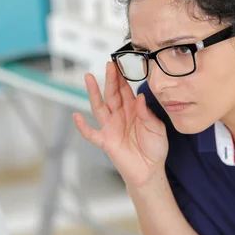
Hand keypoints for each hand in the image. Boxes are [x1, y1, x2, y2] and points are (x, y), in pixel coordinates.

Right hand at [73, 62, 168, 187]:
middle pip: (112, 94)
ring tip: (89, 78)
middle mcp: (120, 116)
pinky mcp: (106, 141)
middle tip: (108, 65)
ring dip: (93, 93)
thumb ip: (148, 114)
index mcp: (133, 110)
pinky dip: (82, 127)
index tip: (119, 64)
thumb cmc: (155, 149)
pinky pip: (91, 134)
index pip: (125, 90)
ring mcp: (111, 128)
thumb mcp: (157, 129)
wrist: (150, 170)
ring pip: (99, 107)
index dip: (121, 78)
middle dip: (110, 80)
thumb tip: (140, 97)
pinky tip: (76, 117)